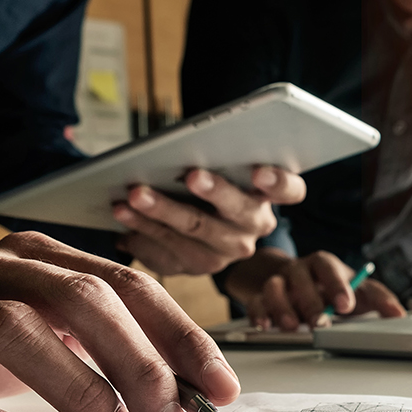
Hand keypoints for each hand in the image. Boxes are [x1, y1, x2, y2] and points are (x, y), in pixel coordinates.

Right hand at [0, 232, 240, 411]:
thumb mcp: (47, 338)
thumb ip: (108, 350)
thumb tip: (191, 394)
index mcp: (32, 257)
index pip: (125, 285)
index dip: (180, 335)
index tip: (221, 388)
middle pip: (77, 298)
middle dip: (139, 363)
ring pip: (8, 327)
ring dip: (75, 385)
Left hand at [112, 166, 305, 274]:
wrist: (195, 221)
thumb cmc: (207, 175)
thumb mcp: (218, 162)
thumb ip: (216, 153)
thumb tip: (187, 143)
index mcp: (269, 196)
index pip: (290, 190)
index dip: (278, 182)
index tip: (259, 170)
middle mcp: (255, 227)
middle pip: (238, 212)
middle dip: (215, 193)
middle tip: (191, 175)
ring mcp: (226, 252)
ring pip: (197, 234)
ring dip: (163, 214)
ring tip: (134, 195)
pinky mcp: (195, 267)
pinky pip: (168, 254)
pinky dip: (142, 232)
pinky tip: (122, 218)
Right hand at [232, 250, 405, 330]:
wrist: (294, 282)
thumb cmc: (330, 288)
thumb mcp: (356, 290)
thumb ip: (378, 299)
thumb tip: (400, 314)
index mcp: (324, 265)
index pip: (329, 267)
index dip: (337, 285)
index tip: (345, 305)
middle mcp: (299, 270)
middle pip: (301, 277)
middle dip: (310, 301)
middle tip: (319, 321)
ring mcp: (277, 282)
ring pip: (274, 287)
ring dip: (282, 307)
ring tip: (291, 326)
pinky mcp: (259, 297)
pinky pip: (255, 302)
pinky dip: (259, 314)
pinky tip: (265, 325)